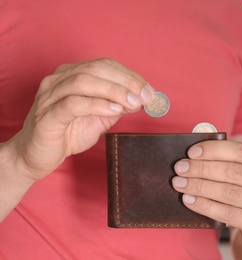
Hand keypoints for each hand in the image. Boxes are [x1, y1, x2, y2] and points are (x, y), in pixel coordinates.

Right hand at [14, 58, 153, 179]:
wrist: (37, 155)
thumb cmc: (68, 133)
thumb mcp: (100, 116)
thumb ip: (118, 105)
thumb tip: (142, 98)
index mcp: (72, 75)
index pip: (105, 65)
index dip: (130, 76)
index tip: (149, 90)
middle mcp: (58, 80)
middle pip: (96, 69)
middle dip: (126, 82)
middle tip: (145, 96)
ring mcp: (50, 96)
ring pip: (84, 82)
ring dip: (114, 91)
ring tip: (133, 103)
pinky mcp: (46, 115)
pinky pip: (73, 104)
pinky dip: (96, 104)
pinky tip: (114, 110)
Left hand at [172, 140, 241, 253]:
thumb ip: (234, 161)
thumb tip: (197, 152)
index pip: (241, 151)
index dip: (214, 150)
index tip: (191, 152)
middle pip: (232, 172)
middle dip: (201, 168)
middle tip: (180, 168)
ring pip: (227, 192)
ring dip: (199, 186)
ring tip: (180, 183)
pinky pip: (226, 213)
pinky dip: (204, 205)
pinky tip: (189, 200)